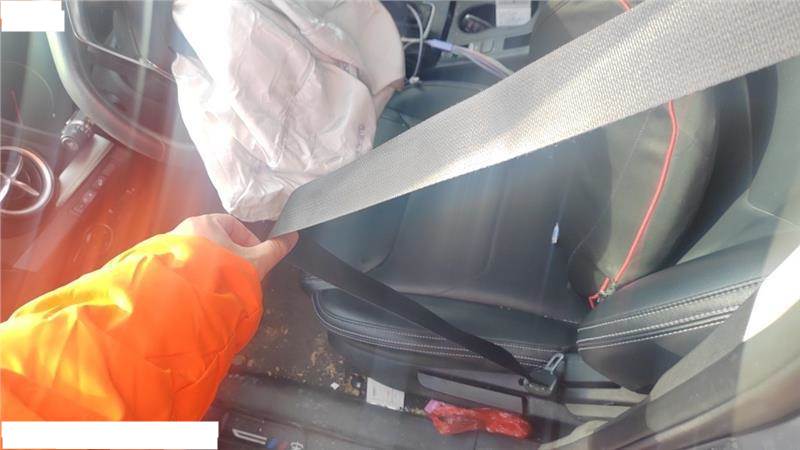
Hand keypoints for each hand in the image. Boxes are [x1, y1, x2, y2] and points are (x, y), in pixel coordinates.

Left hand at [170, 214, 297, 278]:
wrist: (184, 301)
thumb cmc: (222, 274)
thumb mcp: (255, 262)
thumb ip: (274, 249)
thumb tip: (292, 236)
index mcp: (205, 222)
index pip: (233, 225)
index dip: (248, 241)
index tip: (253, 259)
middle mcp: (183, 229)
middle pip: (215, 239)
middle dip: (230, 256)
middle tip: (240, 273)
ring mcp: (169, 248)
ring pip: (199, 253)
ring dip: (213, 266)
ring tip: (222, 284)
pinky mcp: (161, 265)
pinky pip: (184, 266)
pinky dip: (196, 275)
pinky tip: (204, 290)